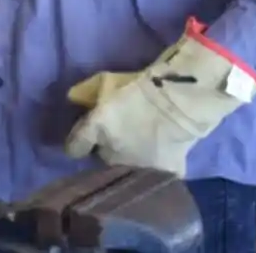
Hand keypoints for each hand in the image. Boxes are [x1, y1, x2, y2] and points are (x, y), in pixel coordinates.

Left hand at [64, 18, 255, 176]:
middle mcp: (112, 154)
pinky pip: (156, 175)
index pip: (73, 148)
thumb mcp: (105, 81)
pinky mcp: (164, 171)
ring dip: (128, 160)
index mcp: (96, 130)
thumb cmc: (141, 84)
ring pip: (126, 169)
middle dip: (105, 149)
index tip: (83, 137)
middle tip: (118, 134)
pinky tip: (161, 156)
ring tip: (140, 145)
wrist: (182, 96)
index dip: (77, 142)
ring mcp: (139, 167)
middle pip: (101, 159)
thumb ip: (85, 93)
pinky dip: (157, 168)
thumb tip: (72, 100)